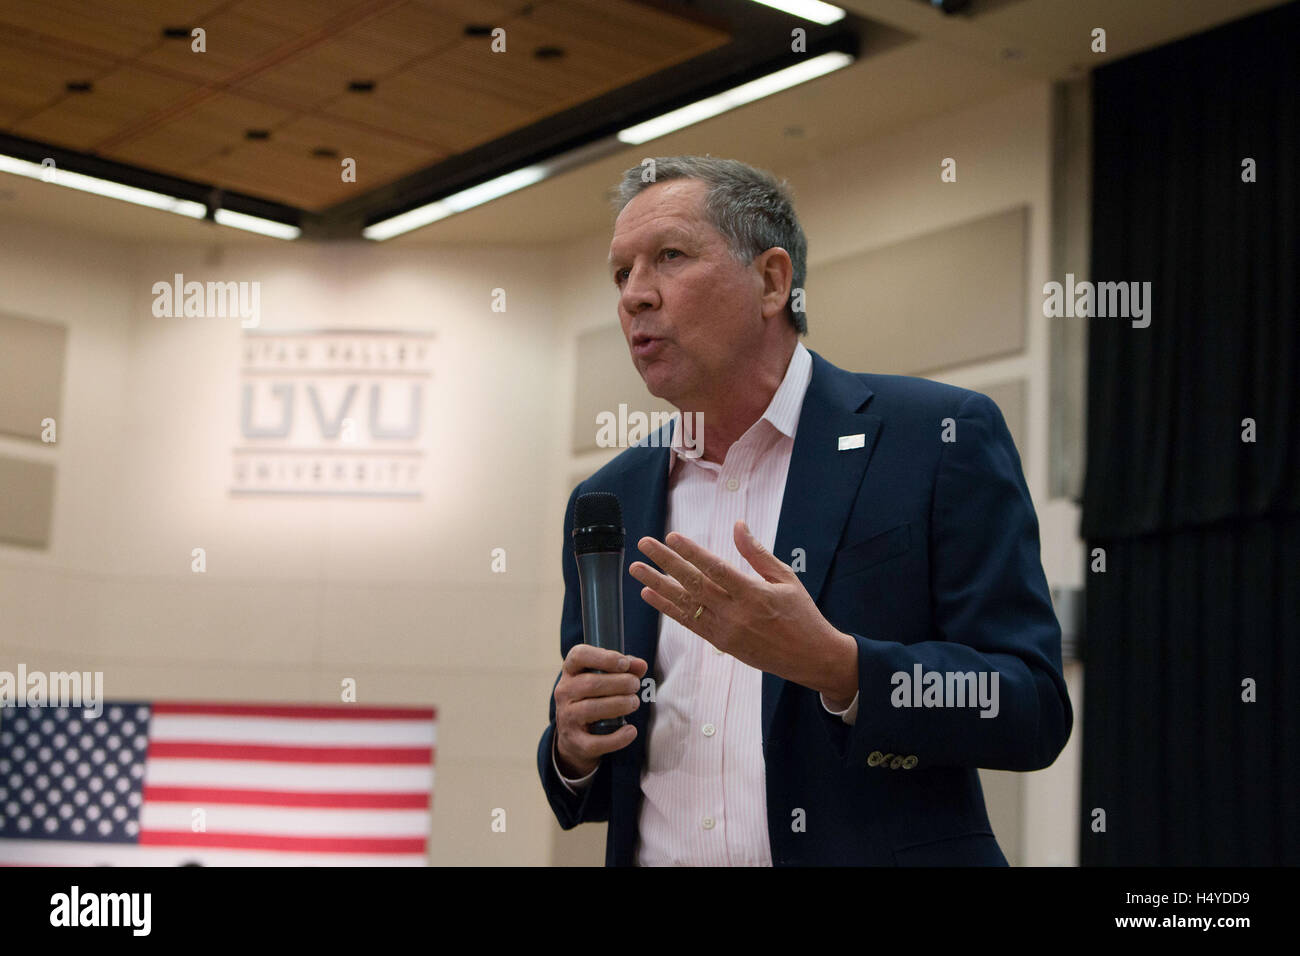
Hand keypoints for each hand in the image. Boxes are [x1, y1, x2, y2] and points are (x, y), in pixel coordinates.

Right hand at [553, 645, 647, 778]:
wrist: (575, 737)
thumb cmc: (594, 698)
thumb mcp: (605, 678)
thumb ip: (625, 668)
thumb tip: (641, 665)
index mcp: (570, 671)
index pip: (578, 656)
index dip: (603, 657)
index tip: (624, 664)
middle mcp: (564, 692)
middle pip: (591, 684)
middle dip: (620, 683)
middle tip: (636, 685)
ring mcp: (566, 717)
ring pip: (591, 709)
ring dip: (619, 704)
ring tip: (634, 703)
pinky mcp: (575, 742)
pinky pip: (595, 742)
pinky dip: (617, 738)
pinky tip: (631, 731)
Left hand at [629, 520, 857, 703]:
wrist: (810, 657)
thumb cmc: (801, 613)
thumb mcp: (786, 578)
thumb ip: (757, 553)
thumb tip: (737, 525)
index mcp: (755, 594)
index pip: (716, 569)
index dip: (692, 552)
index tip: (672, 537)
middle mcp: (736, 613)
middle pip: (694, 584)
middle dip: (666, 562)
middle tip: (645, 544)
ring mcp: (725, 630)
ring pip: (685, 604)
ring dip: (658, 585)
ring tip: (637, 569)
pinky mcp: (721, 643)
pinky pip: (689, 623)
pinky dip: (668, 608)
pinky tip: (650, 594)